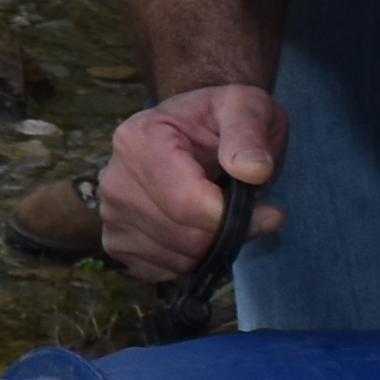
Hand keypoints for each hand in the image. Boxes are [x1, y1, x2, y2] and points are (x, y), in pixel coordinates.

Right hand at [98, 82, 280, 282]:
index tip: (268, 212)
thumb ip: (250, 134)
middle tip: (249, 210)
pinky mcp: (116, 242)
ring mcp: (111, 214)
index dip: (234, 218)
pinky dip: (189, 260)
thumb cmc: (221, 119)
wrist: (195, 130)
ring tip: (218, 212)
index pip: (186, 204)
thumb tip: (253, 171)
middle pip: (184, 237)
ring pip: (177, 258)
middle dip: (227, 233)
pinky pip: (162, 271)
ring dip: (211, 247)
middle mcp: (115, 180)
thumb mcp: (246, 108)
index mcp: (140, 140)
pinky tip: (196, 228)